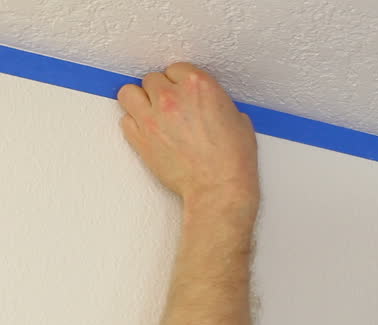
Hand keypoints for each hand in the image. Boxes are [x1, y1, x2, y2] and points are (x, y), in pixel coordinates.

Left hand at [117, 63, 258, 221]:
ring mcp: (152, 117)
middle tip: (171, 106)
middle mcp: (171, 97)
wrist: (219, 188)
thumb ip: (218, 104)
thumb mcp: (238, 120)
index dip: (181, 81)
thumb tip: (210, 106)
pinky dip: (134, 124)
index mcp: (198, 86)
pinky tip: (149, 132)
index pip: (176, 68)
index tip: (184, 92)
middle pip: (152, 79)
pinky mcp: (139, 139)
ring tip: (151, 112)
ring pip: (128, 93)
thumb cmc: (233, 160)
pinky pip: (125, 120)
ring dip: (139, 100)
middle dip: (161, 91)